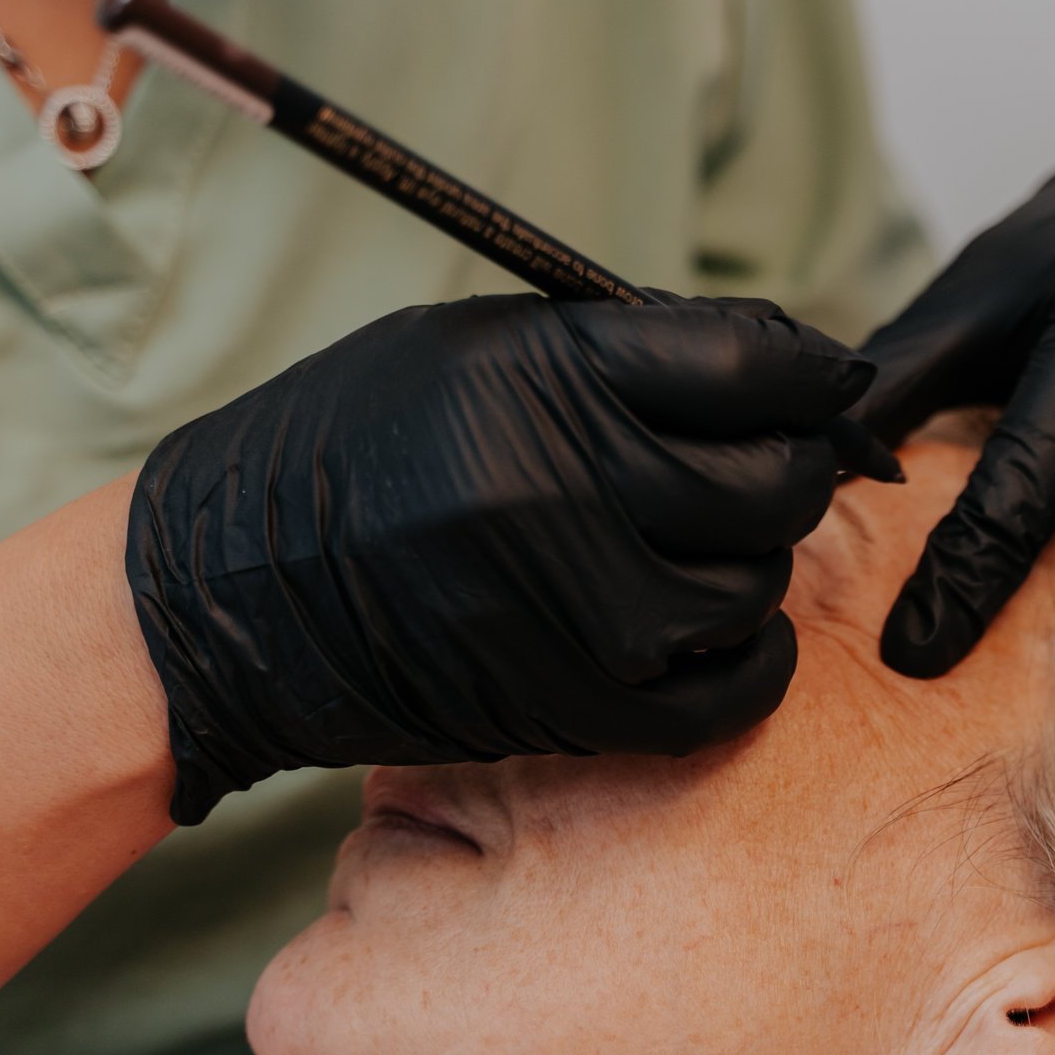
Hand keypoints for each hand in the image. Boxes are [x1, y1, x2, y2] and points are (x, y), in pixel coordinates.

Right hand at [128, 294, 871, 823]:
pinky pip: (732, 691)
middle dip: (791, 465)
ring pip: (759, 584)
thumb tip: (783, 365)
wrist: (230, 594)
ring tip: (697, 542)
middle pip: (774, 481)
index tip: (823, 381)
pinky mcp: (575, 705)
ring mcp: (575, 609)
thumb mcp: (474, 349)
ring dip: (751, 563)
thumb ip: (625, 351)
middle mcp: (565, 488)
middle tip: (764, 460)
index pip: (751, 367)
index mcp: (544, 378)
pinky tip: (718, 626)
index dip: (812, 371)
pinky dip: (750, 659)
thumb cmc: (356, 449)